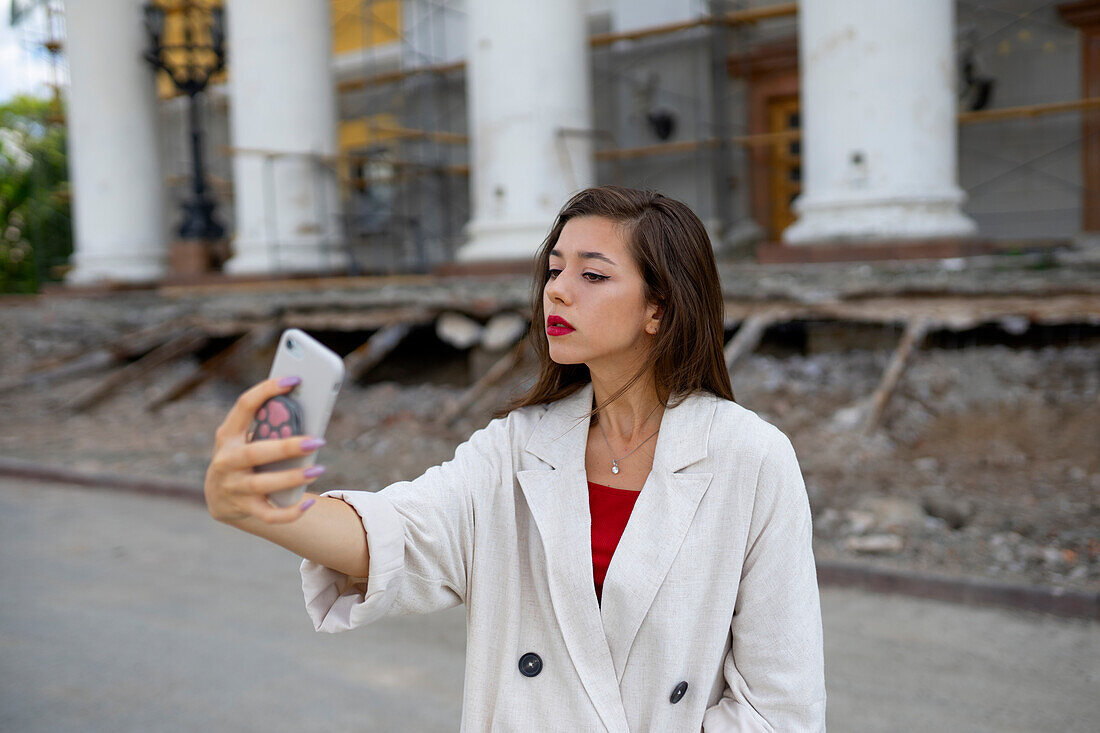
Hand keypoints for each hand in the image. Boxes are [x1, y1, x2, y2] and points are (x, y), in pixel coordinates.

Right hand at [204, 376, 325, 523]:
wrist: (220, 497)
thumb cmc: (244, 458)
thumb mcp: (245, 440)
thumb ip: (269, 429)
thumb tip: (310, 417)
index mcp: (228, 434)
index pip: (244, 405)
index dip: (267, 390)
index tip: (294, 379)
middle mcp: (226, 460)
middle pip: (255, 452)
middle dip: (286, 447)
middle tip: (316, 440)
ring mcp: (232, 487)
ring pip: (262, 485)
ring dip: (291, 478)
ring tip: (318, 470)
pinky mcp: (243, 510)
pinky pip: (268, 514)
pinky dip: (289, 512)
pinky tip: (308, 504)